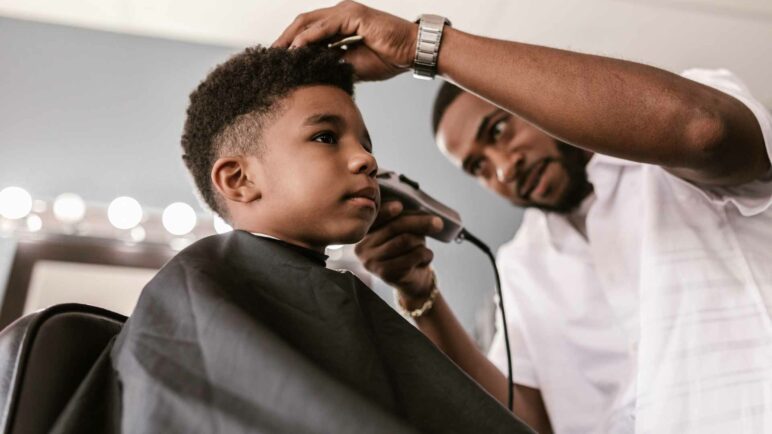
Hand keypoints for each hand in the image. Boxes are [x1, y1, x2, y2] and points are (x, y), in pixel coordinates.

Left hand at [272, 1, 417, 80]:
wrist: (413, 52)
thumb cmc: (389, 57)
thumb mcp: (353, 64)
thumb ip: (334, 64)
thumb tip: (314, 74)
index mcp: (340, 24)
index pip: (308, 32)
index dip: (291, 45)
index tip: (278, 61)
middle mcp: (340, 14)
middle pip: (303, 23)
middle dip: (284, 40)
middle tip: (269, 57)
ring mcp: (346, 12)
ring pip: (310, 22)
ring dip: (291, 38)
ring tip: (277, 54)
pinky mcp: (354, 15)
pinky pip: (325, 26)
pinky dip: (309, 38)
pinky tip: (296, 49)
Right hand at [355, 201, 443, 299]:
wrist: (412, 279)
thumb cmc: (407, 250)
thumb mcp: (404, 231)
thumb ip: (406, 220)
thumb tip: (429, 218)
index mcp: (364, 232)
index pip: (374, 218)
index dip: (386, 211)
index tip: (399, 206)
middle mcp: (363, 246)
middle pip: (394, 227)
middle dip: (419, 223)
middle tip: (437, 223)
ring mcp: (372, 261)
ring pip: (405, 241)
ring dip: (421, 242)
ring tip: (422, 247)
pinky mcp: (385, 273)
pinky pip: (413, 256)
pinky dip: (426, 254)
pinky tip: (424, 258)